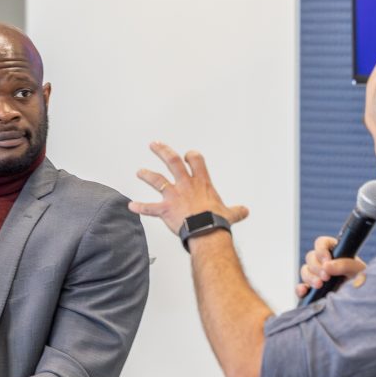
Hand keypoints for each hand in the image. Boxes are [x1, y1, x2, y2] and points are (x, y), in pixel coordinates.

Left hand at [128, 141, 248, 234]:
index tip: (188, 155)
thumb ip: (236, 211)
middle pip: (172, 162)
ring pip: (157, 180)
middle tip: (155, 145)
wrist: (206, 231)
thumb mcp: (230, 214)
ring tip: (140, 171)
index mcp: (202, 183)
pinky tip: (131, 205)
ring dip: (147, 174)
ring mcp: (173, 196)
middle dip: (162, 151)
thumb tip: (244, 211)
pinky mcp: (165, 209)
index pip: (196, 161)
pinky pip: (149, 208)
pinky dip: (139, 207)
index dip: (191, 156)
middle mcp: (186, 185)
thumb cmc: (217, 221)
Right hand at [295, 235, 366, 297]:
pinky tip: (304, 291)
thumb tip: (327, 266)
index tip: (326, 261)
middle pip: (310, 257)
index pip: (321, 243)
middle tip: (326, 277)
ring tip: (319, 285)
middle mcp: (324, 262)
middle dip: (316, 267)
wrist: (364, 301)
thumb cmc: (363, 282)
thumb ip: (346, 265)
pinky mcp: (312, 289)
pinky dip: (300, 289)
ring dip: (310, 277)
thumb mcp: (360, 271)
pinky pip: (300, 287)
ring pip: (304, 270)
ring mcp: (317, 275)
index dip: (321, 250)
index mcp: (335, 252)